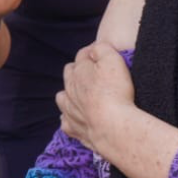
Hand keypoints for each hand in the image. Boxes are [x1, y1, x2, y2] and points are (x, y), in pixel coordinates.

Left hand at [58, 41, 135, 155]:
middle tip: (96, 73)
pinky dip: (69, 118)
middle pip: (70, 73)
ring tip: (81, 94)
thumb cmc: (115, 92)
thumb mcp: (113, 60)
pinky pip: (65, 121)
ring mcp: (69, 110)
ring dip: (70, 93)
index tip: (105, 54)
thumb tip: (95, 47)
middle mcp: (70, 89)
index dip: (94, 52)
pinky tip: (76, 118)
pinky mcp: (74, 129)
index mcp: (79, 71)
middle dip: (79, 70)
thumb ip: (102, 48)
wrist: (113, 127)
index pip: (83, 55)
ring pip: (62, 97)